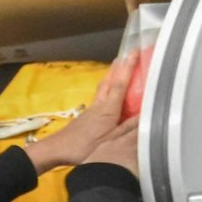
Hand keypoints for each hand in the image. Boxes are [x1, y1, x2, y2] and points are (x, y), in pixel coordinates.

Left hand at [25, 56, 136, 172]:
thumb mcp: (111, 141)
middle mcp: (99, 106)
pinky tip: (107, 95)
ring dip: (111, 77)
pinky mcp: (85, 117)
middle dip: (118, 67)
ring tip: (118, 68)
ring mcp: (90, 111)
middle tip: (127, 54)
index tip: (134, 52)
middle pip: (109, 82)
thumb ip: (128, 128)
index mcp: (108, 109)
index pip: (120, 84)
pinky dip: (105, 89)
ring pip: (102, 88)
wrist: (55, 150)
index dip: (128, 67)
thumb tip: (146, 115)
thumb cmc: (83, 147)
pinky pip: (99, 98)